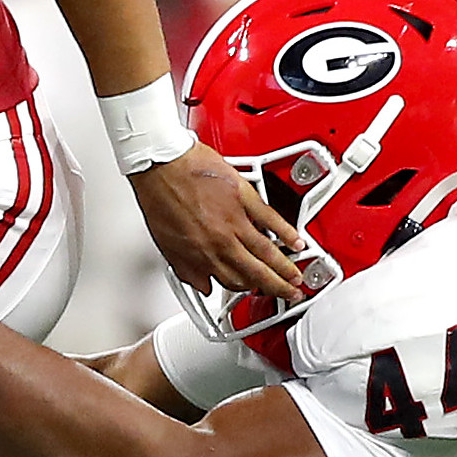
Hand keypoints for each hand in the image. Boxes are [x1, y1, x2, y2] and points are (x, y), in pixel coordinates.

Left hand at [131, 141, 305, 300]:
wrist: (160, 163)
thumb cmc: (159, 195)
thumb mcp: (165, 242)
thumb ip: (187, 268)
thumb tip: (201, 285)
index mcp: (202, 254)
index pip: (233, 282)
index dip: (247, 291)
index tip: (257, 292)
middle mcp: (221, 241)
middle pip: (256, 272)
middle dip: (277, 287)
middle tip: (290, 293)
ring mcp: (235, 220)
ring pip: (267, 251)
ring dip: (285, 267)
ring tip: (297, 275)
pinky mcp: (244, 198)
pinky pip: (270, 219)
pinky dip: (286, 232)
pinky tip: (296, 241)